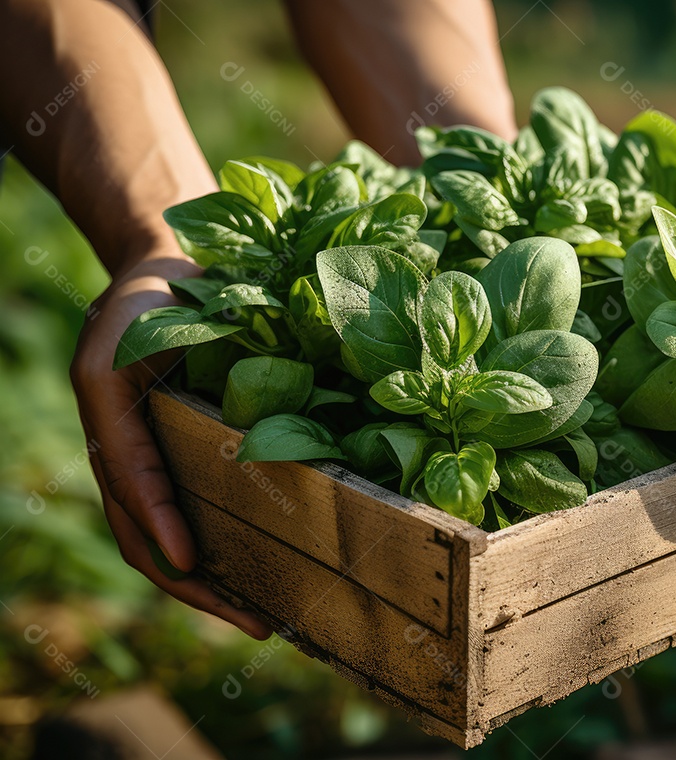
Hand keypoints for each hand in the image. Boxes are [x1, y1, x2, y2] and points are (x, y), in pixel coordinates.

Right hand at [70, 243, 271, 639]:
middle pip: (145, 535)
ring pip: (163, 539)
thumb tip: (232, 431)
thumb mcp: (150, 323)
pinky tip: (254, 574)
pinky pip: (184, 517)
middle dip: (195, 586)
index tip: (191, 561)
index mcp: (110, 413)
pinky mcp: (174, 457)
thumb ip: (166, 372)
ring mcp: (144, 457)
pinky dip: (213, 553)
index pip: (133, 484)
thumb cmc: (159, 292)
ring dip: (206, 586)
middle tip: (254, 622)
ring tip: (260, 619)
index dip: (159, 524)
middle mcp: (121, 446)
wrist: (162, 268)